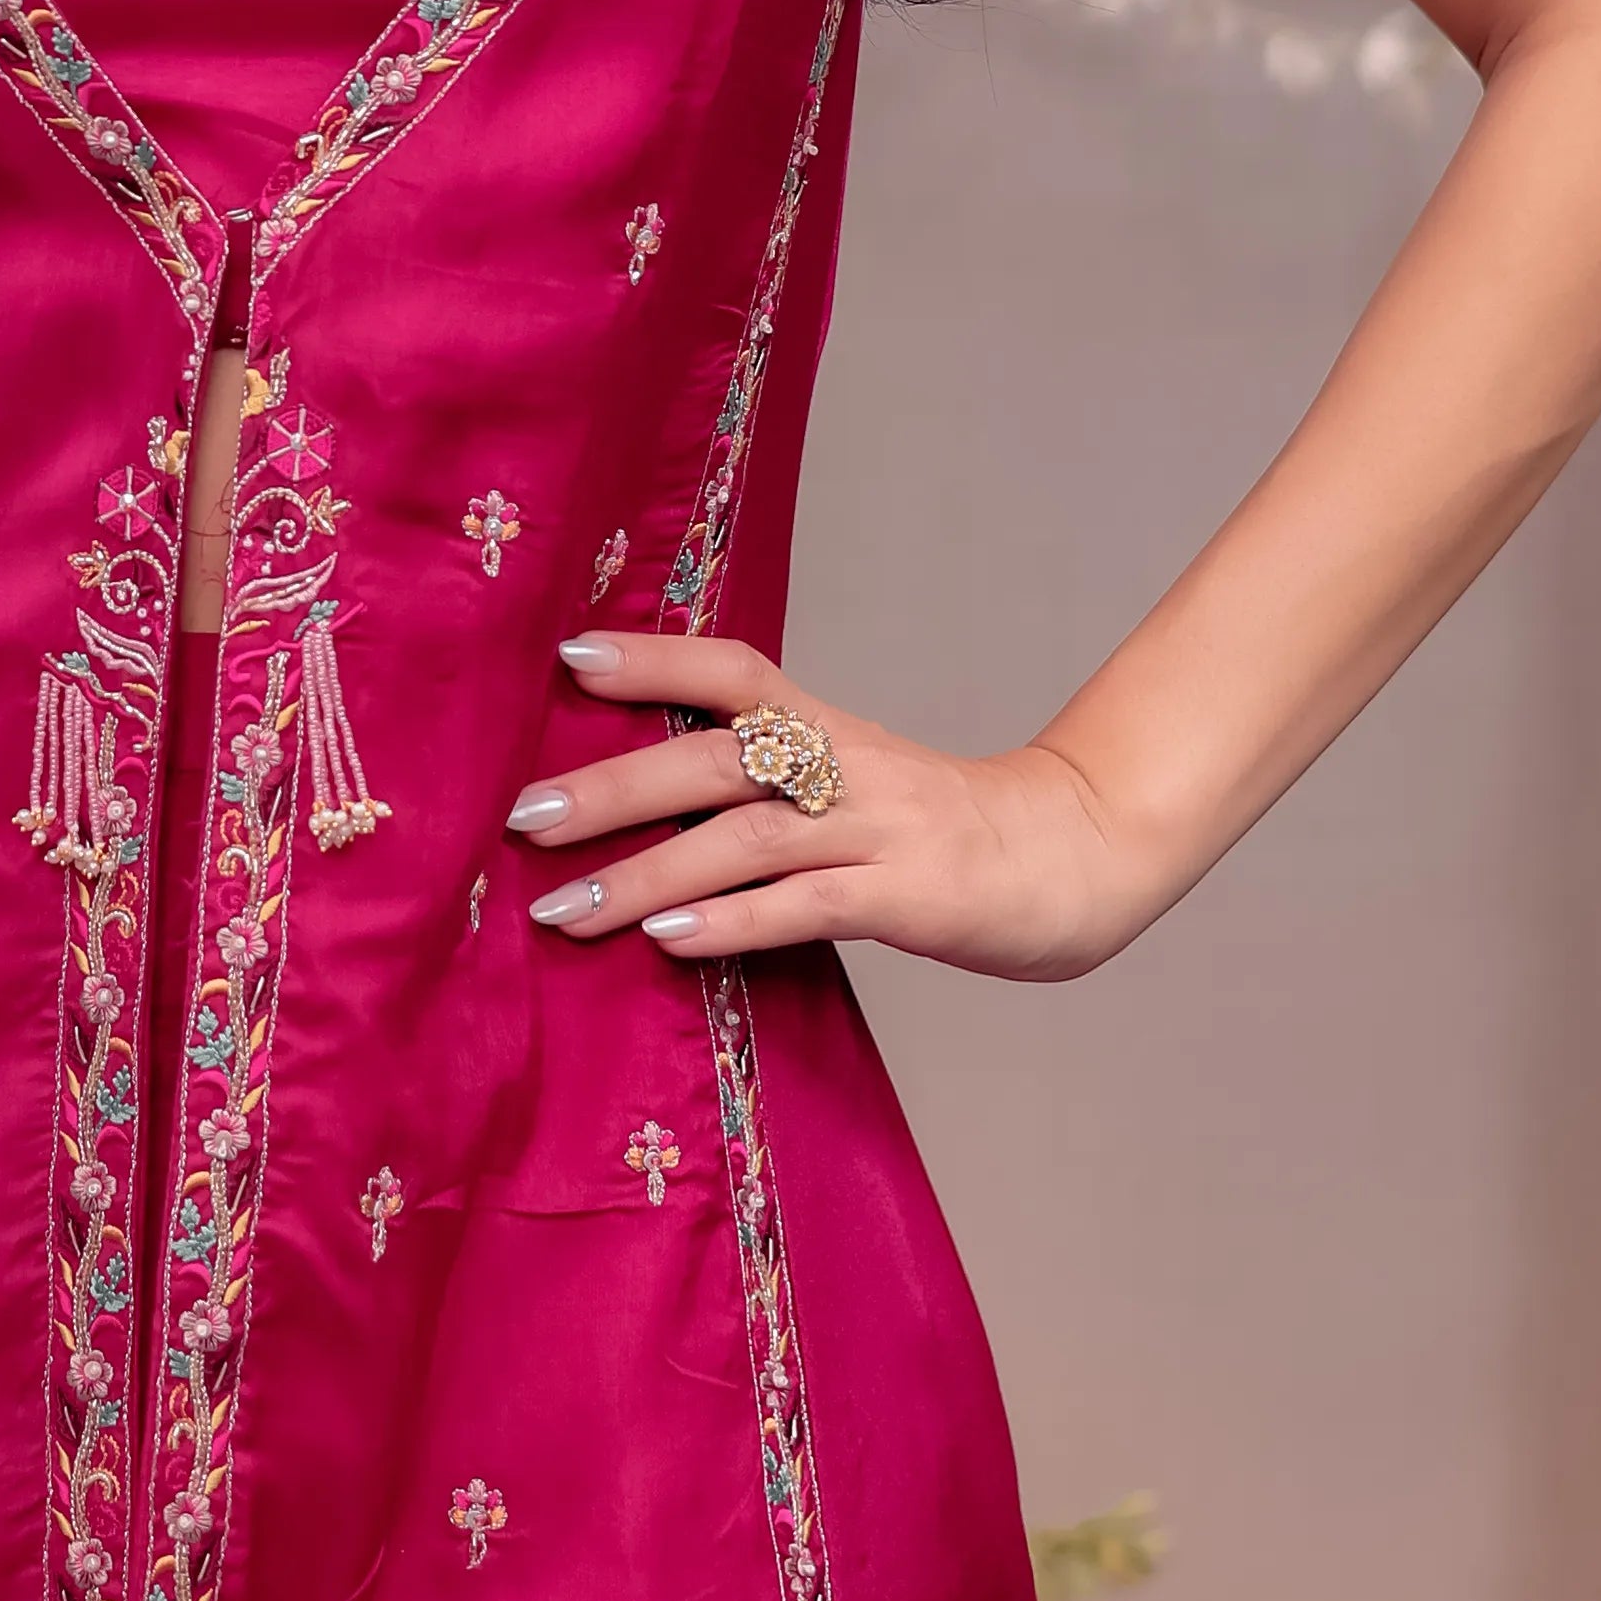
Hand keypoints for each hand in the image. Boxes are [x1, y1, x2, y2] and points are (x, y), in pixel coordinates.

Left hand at [503, 633, 1159, 980]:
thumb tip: (639, 805)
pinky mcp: (909, 897)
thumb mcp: (852, 783)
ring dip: (648, 873)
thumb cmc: (941, 830)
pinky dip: (733, 922)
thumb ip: (766, 785)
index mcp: (828, 730)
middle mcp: (847, 766)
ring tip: (567, 908)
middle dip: (613, 787)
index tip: (567, 656)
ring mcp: (879, 829)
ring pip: (747, 838)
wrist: (1076, 858)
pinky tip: (670, 943)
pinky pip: (808, 906)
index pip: (733, 671)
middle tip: (524, 817)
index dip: (653, 657)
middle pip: (717, 759)